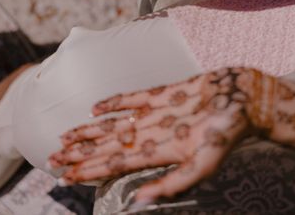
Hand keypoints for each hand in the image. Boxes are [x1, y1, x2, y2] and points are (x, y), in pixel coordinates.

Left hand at [49, 68, 252, 204]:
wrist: (243, 97)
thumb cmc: (228, 134)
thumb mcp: (204, 166)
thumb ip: (172, 185)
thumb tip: (137, 201)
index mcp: (159, 155)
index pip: (115, 165)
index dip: (89, 170)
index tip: (64, 175)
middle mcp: (152, 135)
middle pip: (108, 147)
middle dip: (81, 153)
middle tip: (51, 158)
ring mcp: (155, 114)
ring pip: (114, 125)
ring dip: (89, 131)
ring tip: (65, 137)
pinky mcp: (162, 93)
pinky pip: (132, 99)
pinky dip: (113, 103)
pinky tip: (95, 109)